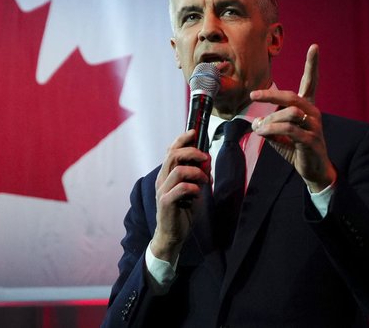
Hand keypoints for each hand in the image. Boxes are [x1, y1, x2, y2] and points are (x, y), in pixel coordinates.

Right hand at [151, 129, 210, 261]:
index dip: (181, 139)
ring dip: (196, 172)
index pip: (171, 150)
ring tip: (205, 179)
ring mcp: (162, 190)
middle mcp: (162, 179)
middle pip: (173, 155)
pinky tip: (198, 193)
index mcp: (166, 174)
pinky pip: (181, 188)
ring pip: (178, 170)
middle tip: (205, 157)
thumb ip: (197, 174)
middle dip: (191, 152)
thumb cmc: (182, 212)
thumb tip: (207, 160)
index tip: (194, 132)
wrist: (172, 235)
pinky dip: (193, 187)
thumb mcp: (192, 189)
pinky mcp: (166, 202)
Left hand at [249, 44, 335, 191]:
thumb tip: (256, 122)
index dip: (313, 65)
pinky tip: (262, 133)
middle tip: (253, 95)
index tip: (315, 47)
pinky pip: (290, 129)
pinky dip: (272, 129)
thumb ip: (269, 125)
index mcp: (307, 108)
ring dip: (269, 120)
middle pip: (292, 96)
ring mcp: (314, 126)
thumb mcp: (279, 134)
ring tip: (258, 128)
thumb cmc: (296, 149)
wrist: (313, 170)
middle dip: (271, 95)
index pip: (311, 82)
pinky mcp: (311, 140)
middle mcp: (313, 113)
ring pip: (289, 113)